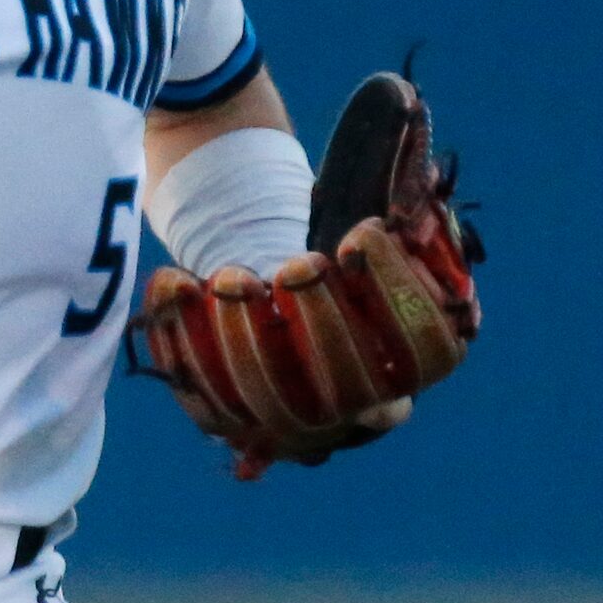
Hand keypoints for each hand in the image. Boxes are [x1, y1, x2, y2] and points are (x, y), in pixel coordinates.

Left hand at [131, 221, 472, 480]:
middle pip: (346, 386)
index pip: (427, 347)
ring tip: (230, 276)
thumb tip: (412, 179)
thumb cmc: (335, 268)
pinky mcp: (228, 418)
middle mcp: (355, 410)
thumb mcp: (375, 243)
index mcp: (409, 363)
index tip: (361, 236)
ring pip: (268, 399)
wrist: (276, 310)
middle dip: (320, 320)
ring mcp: (288, 423)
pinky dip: (180, 339)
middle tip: (297, 265)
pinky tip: (175, 282)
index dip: (396, 292)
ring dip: (245, 336)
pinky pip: (201, 393)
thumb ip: (404, 215)